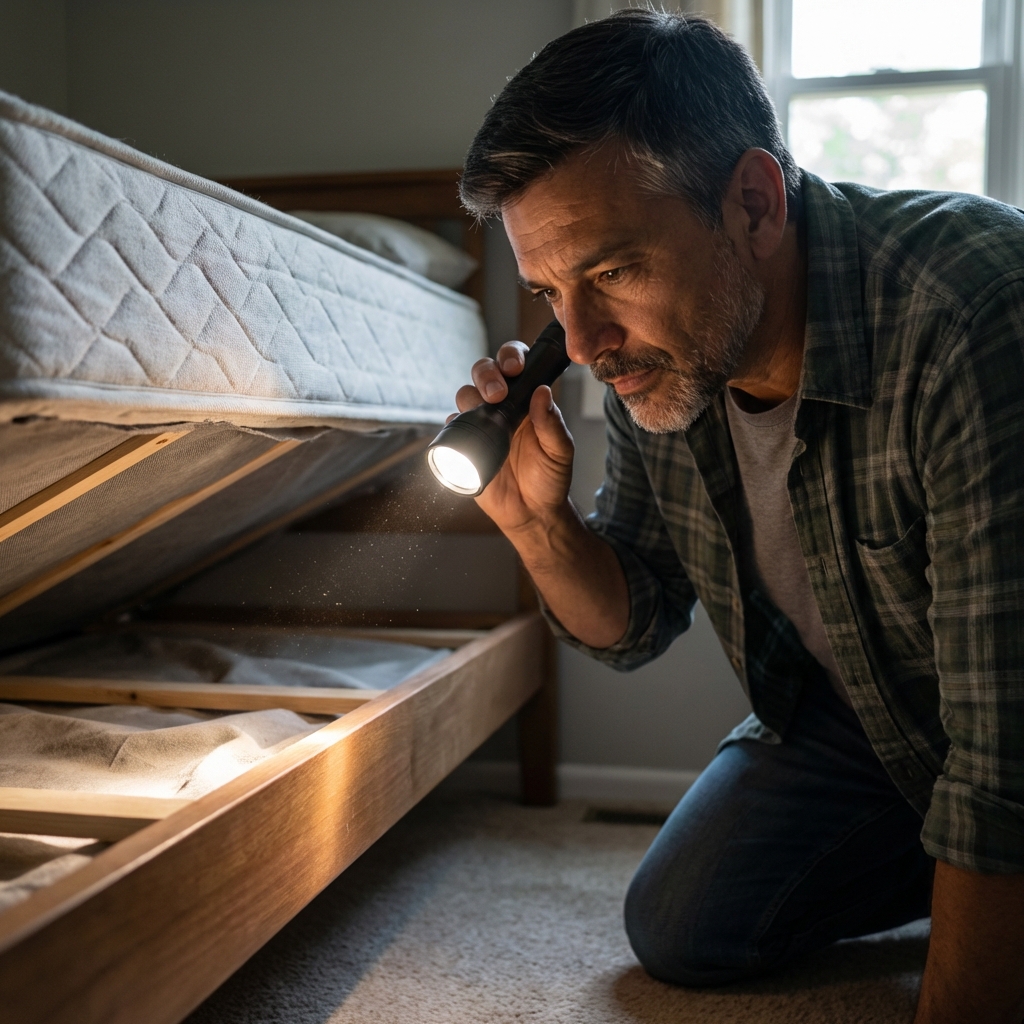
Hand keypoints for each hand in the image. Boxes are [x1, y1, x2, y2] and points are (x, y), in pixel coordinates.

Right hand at [453, 340, 574, 534]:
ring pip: (465, 393)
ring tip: (483, 410)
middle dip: (486, 374)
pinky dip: (454, 422)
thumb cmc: (550, 479)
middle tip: (496, 393)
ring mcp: (482, 423)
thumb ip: (552, 424)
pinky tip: (463, 429)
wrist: (531, 512)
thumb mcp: (560, 452)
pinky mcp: (466, 442)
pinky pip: (452, 424)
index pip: (515, 364)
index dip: (510, 357)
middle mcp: (502, 405)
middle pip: (484, 372)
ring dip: (470, 395)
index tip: (515, 369)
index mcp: (527, 399)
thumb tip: (543, 391)